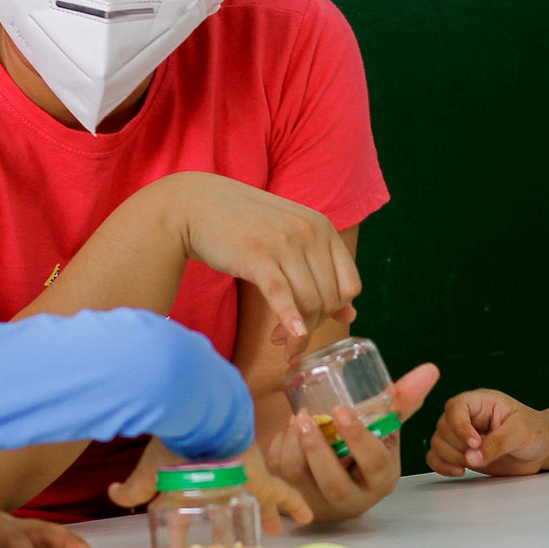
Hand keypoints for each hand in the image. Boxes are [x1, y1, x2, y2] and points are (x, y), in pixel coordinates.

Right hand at [108, 436, 312, 534]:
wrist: (197, 417)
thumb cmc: (174, 442)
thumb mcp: (151, 471)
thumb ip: (135, 489)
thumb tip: (113, 494)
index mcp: (189, 477)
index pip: (188, 505)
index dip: (182, 527)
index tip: (180, 543)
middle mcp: (217, 477)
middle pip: (228, 502)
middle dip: (234, 519)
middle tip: (240, 534)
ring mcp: (239, 476)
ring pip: (255, 500)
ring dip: (264, 515)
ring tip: (274, 530)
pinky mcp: (257, 475)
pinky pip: (281, 492)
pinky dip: (294, 505)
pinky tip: (307, 518)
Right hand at [159, 173, 361, 347]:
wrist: (197, 205)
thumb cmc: (245, 225)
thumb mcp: (291, 240)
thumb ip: (322, 272)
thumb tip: (350, 313)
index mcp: (323, 228)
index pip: (349, 285)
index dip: (334, 312)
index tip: (312, 323)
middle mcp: (310, 233)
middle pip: (328, 299)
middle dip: (312, 327)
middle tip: (289, 342)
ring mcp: (284, 243)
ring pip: (308, 303)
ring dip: (297, 333)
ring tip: (280, 342)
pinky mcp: (257, 256)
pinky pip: (281, 295)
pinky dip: (289, 320)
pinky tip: (290, 337)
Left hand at [266, 363, 439, 521]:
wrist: (335, 479)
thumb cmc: (363, 450)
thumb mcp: (385, 430)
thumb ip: (402, 401)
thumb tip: (430, 368)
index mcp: (381, 479)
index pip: (374, 463)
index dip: (358, 439)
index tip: (341, 410)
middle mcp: (353, 499)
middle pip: (335, 483)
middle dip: (317, 450)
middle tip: (305, 416)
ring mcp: (319, 503)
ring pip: (300, 480)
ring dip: (294, 446)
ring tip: (295, 418)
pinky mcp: (293, 500)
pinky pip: (281, 476)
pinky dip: (281, 449)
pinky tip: (288, 431)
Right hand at [427, 389, 548, 476]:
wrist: (540, 449)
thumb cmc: (534, 431)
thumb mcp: (520, 433)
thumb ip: (497, 444)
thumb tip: (471, 458)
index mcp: (480, 402)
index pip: (455, 407)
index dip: (459, 426)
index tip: (475, 443)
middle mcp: (466, 416)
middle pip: (442, 427)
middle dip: (458, 446)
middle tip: (480, 456)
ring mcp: (461, 436)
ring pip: (437, 443)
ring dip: (450, 458)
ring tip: (473, 464)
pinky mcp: (460, 453)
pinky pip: (436, 457)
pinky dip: (442, 466)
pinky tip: (459, 471)